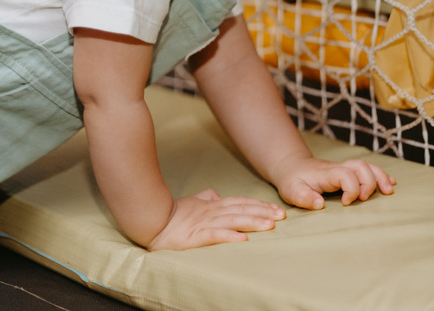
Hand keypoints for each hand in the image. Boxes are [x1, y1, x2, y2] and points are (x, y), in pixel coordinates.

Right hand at [147, 189, 285, 250]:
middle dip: (263, 212)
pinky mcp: (196, 236)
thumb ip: (205, 198)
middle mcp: (212, 212)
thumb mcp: (192, 203)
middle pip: (242, 210)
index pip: (240, 203)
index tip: (276, 209)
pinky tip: (242, 239)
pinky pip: (214, 235)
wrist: (152, 220)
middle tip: (281, 216)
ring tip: (269, 226)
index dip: (258, 205)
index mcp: (213, 205)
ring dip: (252, 222)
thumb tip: (215, 194)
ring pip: (233, 220)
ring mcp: (205, 223)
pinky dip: (229, 236)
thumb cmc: (173, 213)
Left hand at [269, 153, 394, 210]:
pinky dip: (380, 175)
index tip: (346, 203)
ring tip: (389, 191)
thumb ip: (304, 197)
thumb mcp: (292, 191)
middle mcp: (338, 168)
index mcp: (327, 174)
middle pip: (361, 166)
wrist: (291, 166)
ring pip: (367, 166)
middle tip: (364, 200)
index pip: (346, 174)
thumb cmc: (292, 181)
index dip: (351, 189)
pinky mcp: (348, 172)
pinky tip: (389, 184)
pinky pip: (368, 169)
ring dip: (380, 177)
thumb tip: (320, 204)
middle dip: (369, 183)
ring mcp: (344, 168)